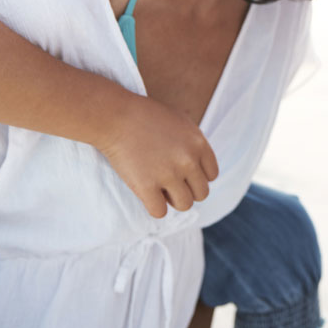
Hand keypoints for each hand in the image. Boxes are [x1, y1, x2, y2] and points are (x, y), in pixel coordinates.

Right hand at [94, 98, 218, 217]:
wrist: (116, 117)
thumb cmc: (145, 116)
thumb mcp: (181, 122)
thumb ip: (193, 144)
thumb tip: (200, 168)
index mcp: (198, 144)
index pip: (211, 175)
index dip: (196, 176)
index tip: (183, 173)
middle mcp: (188, 161)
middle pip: (201, 193)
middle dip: (186, 190)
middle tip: (170, 182)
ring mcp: (168, 174)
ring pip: (184, 205)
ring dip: (172, 200)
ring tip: (159, 188)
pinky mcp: (146, 186)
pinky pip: (160, 212)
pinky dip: (154, 206)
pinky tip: (147, 194)